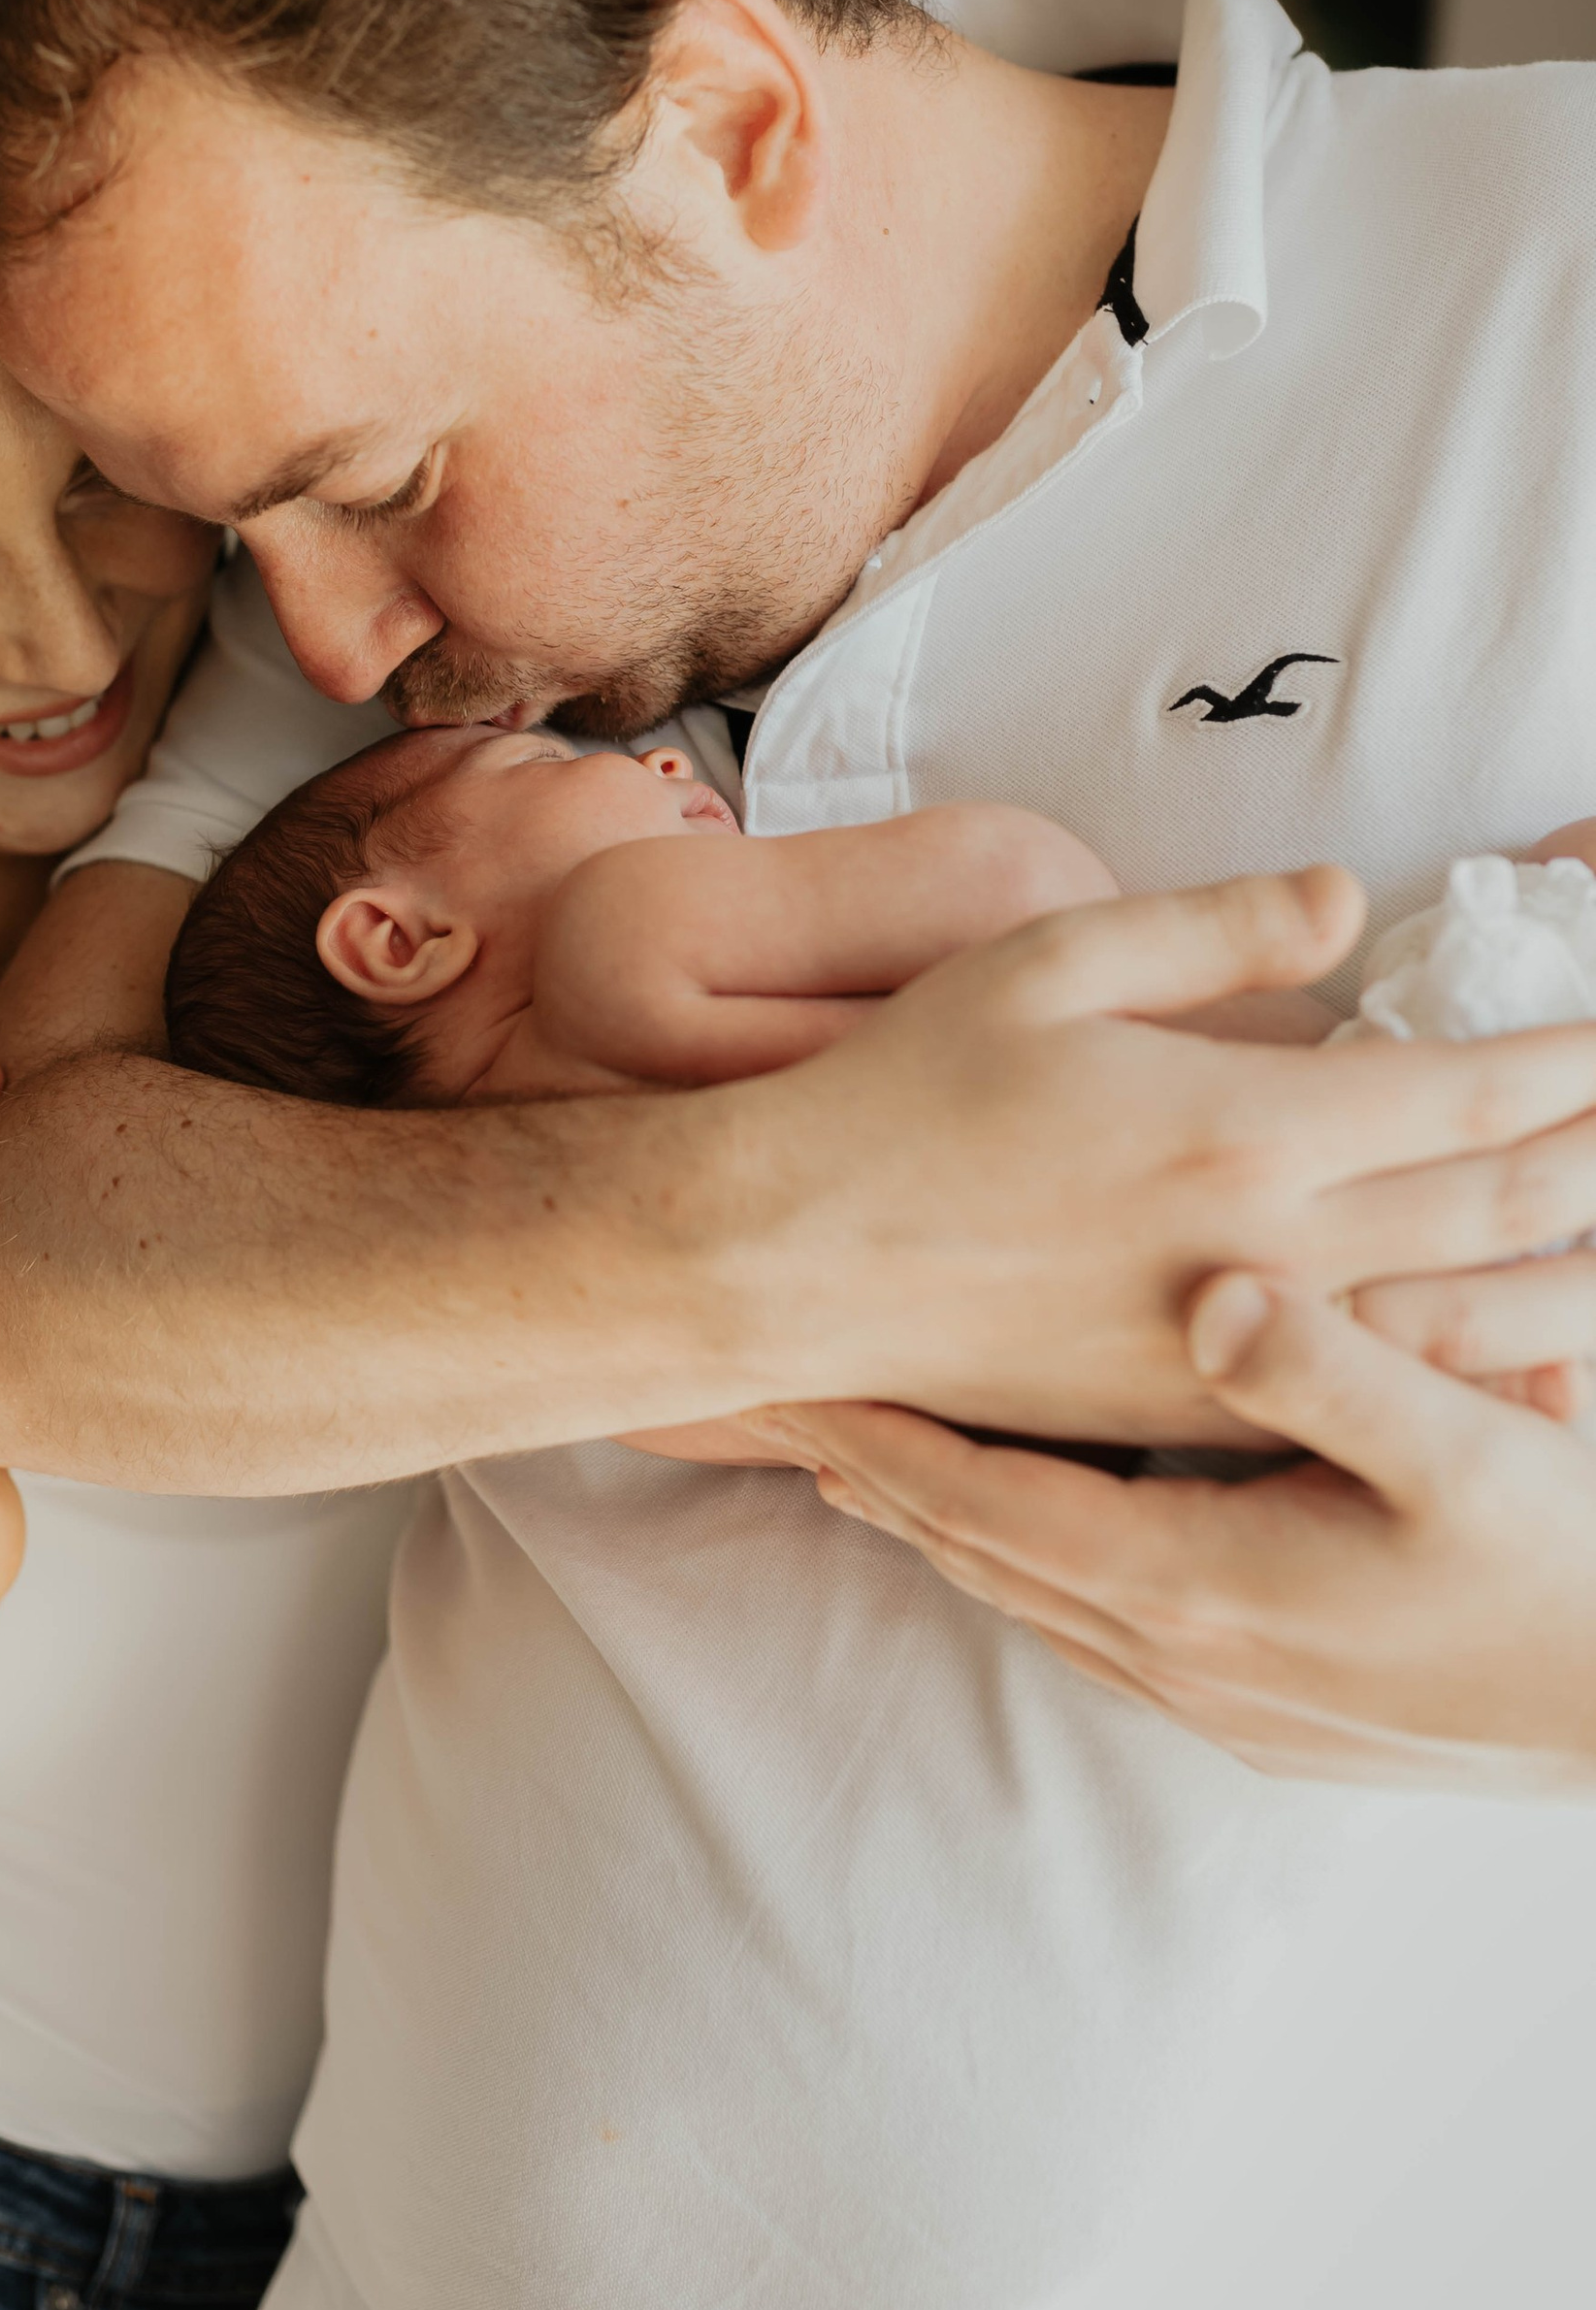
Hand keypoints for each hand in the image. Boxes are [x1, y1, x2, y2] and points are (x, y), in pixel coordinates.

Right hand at [745, 867, 1595, 1442]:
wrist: (791, 1259)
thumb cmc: (905, 1095)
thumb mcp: (1047, 960)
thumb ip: (1215, 928)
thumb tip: (1348, 900)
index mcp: (1244, 1128)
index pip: (1474, 1093)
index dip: (1580, 1062)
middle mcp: (1268, 1249)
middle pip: (1504, 1208)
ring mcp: (1240, 1346)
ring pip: (1466, 1321)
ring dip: (1573, 1279)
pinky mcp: (1198, 1409)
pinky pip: (1376, 1387)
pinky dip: (1474, 1363)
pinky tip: (1518, 1344)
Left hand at [773, 1280, 1595, 1789]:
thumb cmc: (1570, 1576)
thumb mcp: (1471, 1453)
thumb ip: (1336, 1371)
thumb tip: (1212, 1296)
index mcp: (1204, 1585)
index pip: (988, 1505)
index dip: (881, 1439)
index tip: (788, 1378)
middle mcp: (1185, 1658)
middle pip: (981, 1554)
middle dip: (877, 1474)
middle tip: (778, 1402)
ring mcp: (1220, 1699)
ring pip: (1031, 1597)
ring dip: (943, 1523)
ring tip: (861, 1455)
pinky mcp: (1262, 1715)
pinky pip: (1093, 1627)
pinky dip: (1024, 1563)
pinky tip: (1017, 1529)